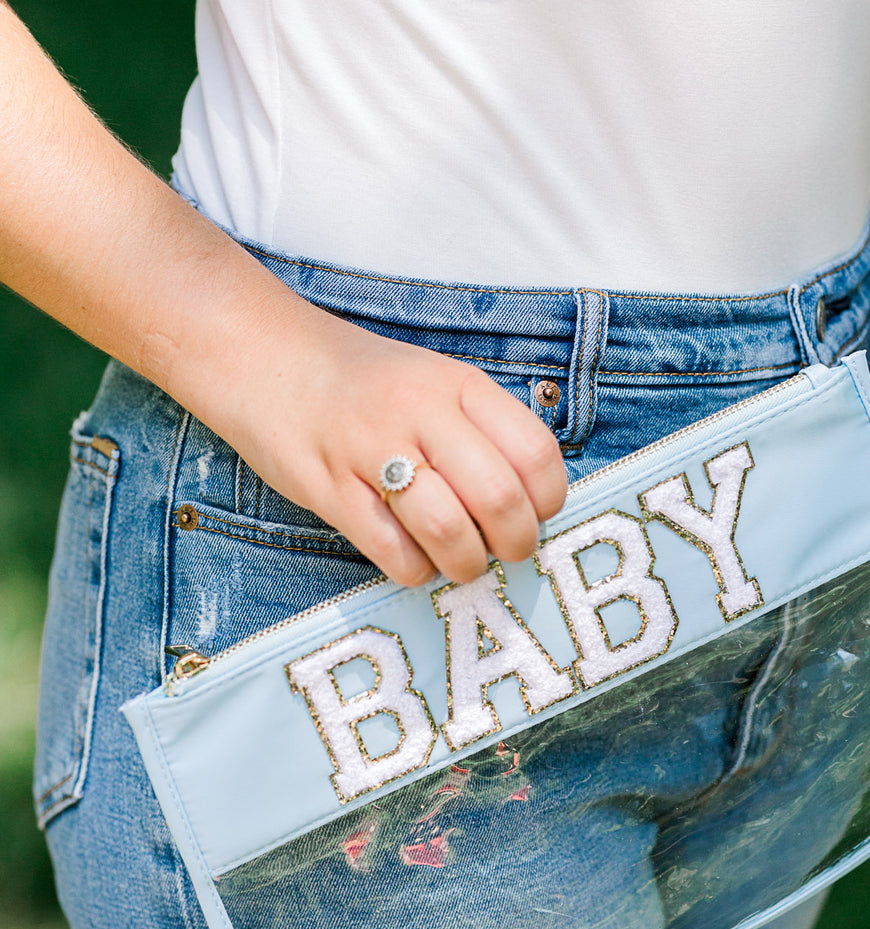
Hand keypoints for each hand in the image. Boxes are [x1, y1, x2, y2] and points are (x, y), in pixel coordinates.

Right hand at [224, 314, 567, 586]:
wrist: (262, 357)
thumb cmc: (362, 384)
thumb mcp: (432, 381)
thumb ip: (481, 429)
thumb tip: (532, 500)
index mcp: (457, 384)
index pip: (534, 452)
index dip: (548, 500)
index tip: (537, 514)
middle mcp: (419, 413)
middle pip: (499, 499)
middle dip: (516, 542)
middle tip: (506, 550)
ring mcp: (371, 451)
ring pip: (450, 533)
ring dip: (467, 564)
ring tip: (462, 562)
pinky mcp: (330, 489)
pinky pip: (393, 552)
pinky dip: (416, 571)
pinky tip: (415, 560)